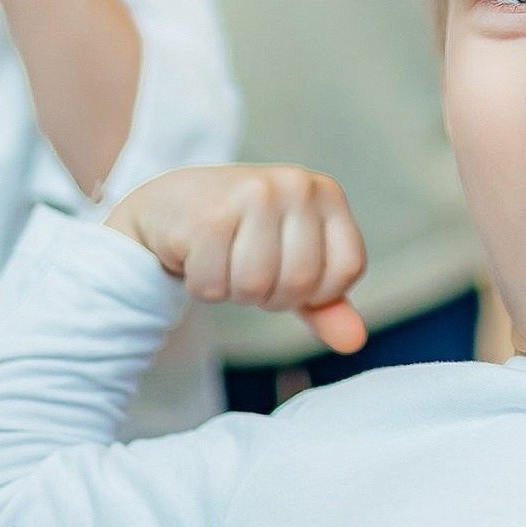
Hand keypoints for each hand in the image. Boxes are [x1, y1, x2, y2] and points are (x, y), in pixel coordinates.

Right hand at [106, 165, 368, 353]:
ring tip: (224, 260)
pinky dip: (204, 285)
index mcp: (325, 193)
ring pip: (256, 286)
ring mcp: (252, 195)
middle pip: (301, 281)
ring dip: (234, 291)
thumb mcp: (292, 262)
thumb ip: (325, 302)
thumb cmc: (242, 236)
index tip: (288, 273)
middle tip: (247, 267)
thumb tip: (354, 342)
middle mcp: (294, 185)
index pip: (348, 268)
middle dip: (271, 294)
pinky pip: (214, 286)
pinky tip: (198, 255)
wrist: (171, 204)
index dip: (317, 291)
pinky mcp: (209, 216)